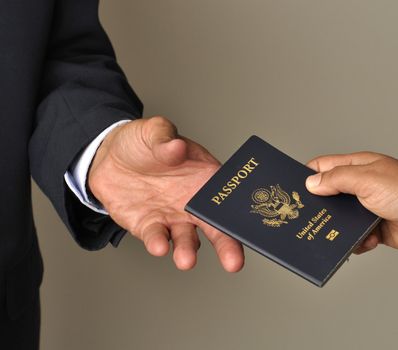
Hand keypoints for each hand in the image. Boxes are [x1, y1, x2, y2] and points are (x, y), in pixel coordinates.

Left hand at [88, 116, 243, 271]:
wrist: (108, 157)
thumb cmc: (141, 143)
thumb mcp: (154, 131)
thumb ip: (165, 139)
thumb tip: (177, 147)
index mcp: (205, 179)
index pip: (227, 197)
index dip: (240, 212)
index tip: (249, 225)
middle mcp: (193, 203)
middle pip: (216, 228)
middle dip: (227, 246)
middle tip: (234, 262)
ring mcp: (173, 218)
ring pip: (187, 241)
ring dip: (188, 251)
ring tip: (186, 259)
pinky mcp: (149, 228)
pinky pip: (156, 238)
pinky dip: (158, 244)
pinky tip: (159, 246)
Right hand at [305, 152, 397, 253]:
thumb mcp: (366, 179)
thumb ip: (337, 179)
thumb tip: (311, 183)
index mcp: (358, 166)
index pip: (324, 166)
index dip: (308, 175)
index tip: (294, 188)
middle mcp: (360, 185)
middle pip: (329, 194)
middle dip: (320, 206)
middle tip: (307, 216)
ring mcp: (366, 207)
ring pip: (340, 218)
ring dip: (338, 227)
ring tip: (337, 234)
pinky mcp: (373, 227)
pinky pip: (354, 236)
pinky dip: (356, 241)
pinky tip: (366, 241)